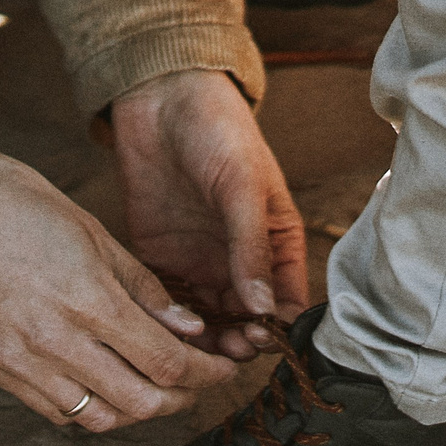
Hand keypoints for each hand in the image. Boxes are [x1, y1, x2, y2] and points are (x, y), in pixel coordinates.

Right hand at [0, 108, 235, 430]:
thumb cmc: (16, 204)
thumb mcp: (94, 232)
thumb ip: (143, 289)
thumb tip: (188, 328)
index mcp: (86, 300)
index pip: (167, 362)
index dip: (207, 372)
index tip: (223, 367)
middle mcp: (52, 342)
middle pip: (140, 402)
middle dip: (181, 397)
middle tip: (197, 381)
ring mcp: (19, 362)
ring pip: (99, 419)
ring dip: (137, 409)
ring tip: (153, 385)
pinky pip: (56, 412)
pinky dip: (91, 407)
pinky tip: (103, 381)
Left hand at [109, 69, 307, 359]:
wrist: (160, 98)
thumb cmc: (218, 130)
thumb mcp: (242, 185)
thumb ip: (251, 246)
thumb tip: (265, 307)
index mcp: (275, 241)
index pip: (286, 298)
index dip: (279, 325)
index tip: (262, 336)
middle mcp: (239, 259)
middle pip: (246, 319)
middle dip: (240, 340)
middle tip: (228, 347)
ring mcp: (198, 261)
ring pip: (206, 320)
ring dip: (205, 339)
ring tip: (198, 346)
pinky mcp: (160, 257)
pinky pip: (166, 303)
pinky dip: (168, 322)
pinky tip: (165, 328)